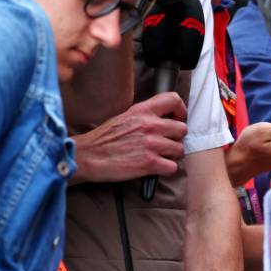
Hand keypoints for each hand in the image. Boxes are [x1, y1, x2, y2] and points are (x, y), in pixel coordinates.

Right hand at [69, 93, 187, 183]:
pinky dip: (166, 170)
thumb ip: (144, 116)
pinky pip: (172, 167)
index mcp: (142, 111)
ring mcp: (151, 144)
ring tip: (158, 156)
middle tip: (166, 143)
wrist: (88, 156)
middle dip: (176, 138)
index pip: (173, 100)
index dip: (180, 110)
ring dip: (171, 155)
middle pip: (182, 129)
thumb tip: (162, 119)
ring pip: (180, 149)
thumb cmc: (104, 139)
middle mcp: (150, 125)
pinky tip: (155, 168)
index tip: (178, 118)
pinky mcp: (150, 163)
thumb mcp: (125, 117)